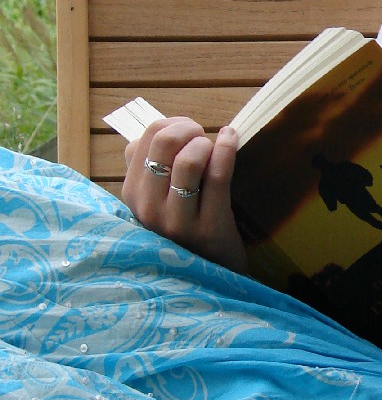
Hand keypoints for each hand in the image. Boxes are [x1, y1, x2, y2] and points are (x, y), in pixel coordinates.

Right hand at [123, 118, 247, 272]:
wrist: (212, 275)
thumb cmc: (187, 228)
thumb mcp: (158, 200)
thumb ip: (150, 165)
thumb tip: (158, 130)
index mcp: (132, 194)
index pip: (146, 138)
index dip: (172, 124)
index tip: (189, 131)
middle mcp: (148, 208)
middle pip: (163, 143)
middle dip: (188, 129)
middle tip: (202, 137)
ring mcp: (177, 221)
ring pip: (189, 161)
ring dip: (207, 144)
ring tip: (215, 148)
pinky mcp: (209, 228)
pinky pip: (218, 176)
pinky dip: (227, 148)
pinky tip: (231, 138)